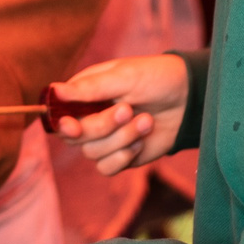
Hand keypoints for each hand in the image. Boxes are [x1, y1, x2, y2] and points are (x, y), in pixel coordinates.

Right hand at [48, 53, 189, 175]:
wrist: (188, 98)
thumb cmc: (154, 78)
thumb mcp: (124, 76)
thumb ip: (89, 87)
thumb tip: (54, 90)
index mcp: (84, 94)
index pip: (57, 114)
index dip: (61, 123)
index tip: (74, 125)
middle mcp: (89, 117)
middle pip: (75, 137)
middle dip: (102, 126)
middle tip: (128, 110)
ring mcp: (105, 139)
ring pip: (93, 153)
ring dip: (121, 139)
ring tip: (146, 121)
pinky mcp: (120, 156)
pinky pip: (107, 167)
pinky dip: (124, 156)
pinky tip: (141, 142)